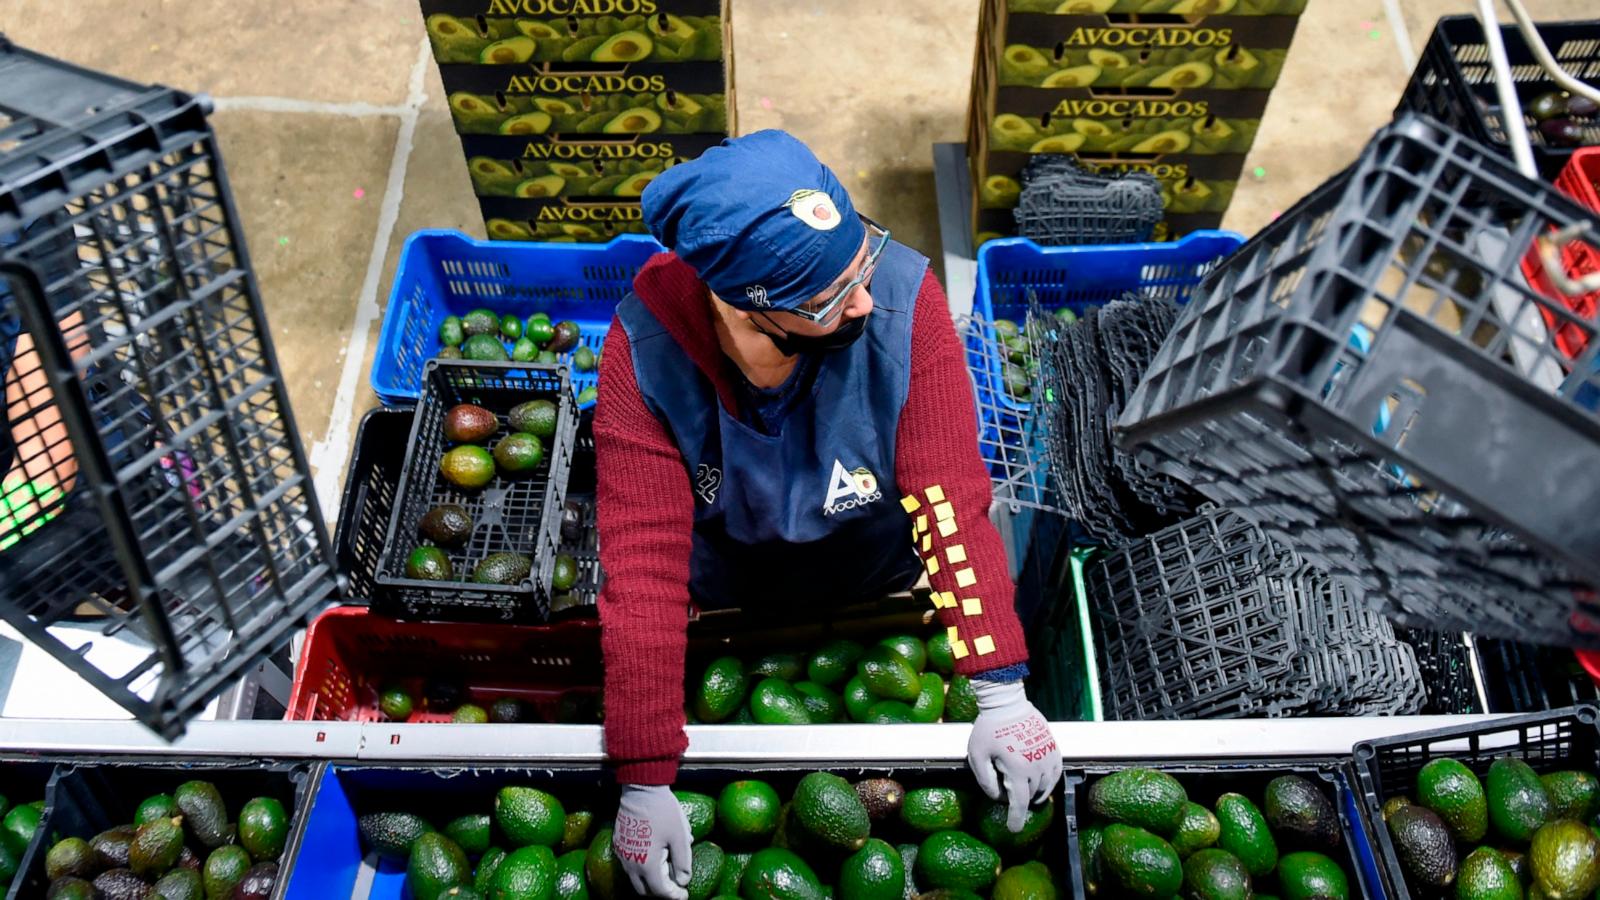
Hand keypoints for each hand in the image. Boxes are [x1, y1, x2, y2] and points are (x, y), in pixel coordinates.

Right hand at [615, 784, 692, 899]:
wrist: (641, 788)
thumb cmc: (663, 810)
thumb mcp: (680, 836)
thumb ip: (683, 862)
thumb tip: (683, 881)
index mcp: (646, 864)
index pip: (660, 891)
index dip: (674, 896)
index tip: (685, 894)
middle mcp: (630, 863)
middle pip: (645, 890)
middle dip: (660, 892)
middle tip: (675, 887)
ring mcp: (622, 854)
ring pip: (635, 878)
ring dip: (650, 880)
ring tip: (667, 870)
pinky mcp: (619, 843)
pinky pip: (629, 864)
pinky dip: (642, 868)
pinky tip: (655, 857)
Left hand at [966, 679, 1061, 831]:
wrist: (1007, 702)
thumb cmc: (988, 727)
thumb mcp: (977, 755)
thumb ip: (985, 780)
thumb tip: (998, 797)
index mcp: (1017, 768)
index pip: (1020, 803)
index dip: (1016, 819)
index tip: (1013, 829)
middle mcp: (1037, 764)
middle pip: (1031, 795)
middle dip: (1019, 800)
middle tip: (1006, 794)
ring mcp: (1048, 756)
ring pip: (1046, 787)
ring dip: (1035, 794)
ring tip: (1023, 792)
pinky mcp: (1053, 748)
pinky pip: (1056, 773)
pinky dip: (1048, 783)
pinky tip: (1038, 782)